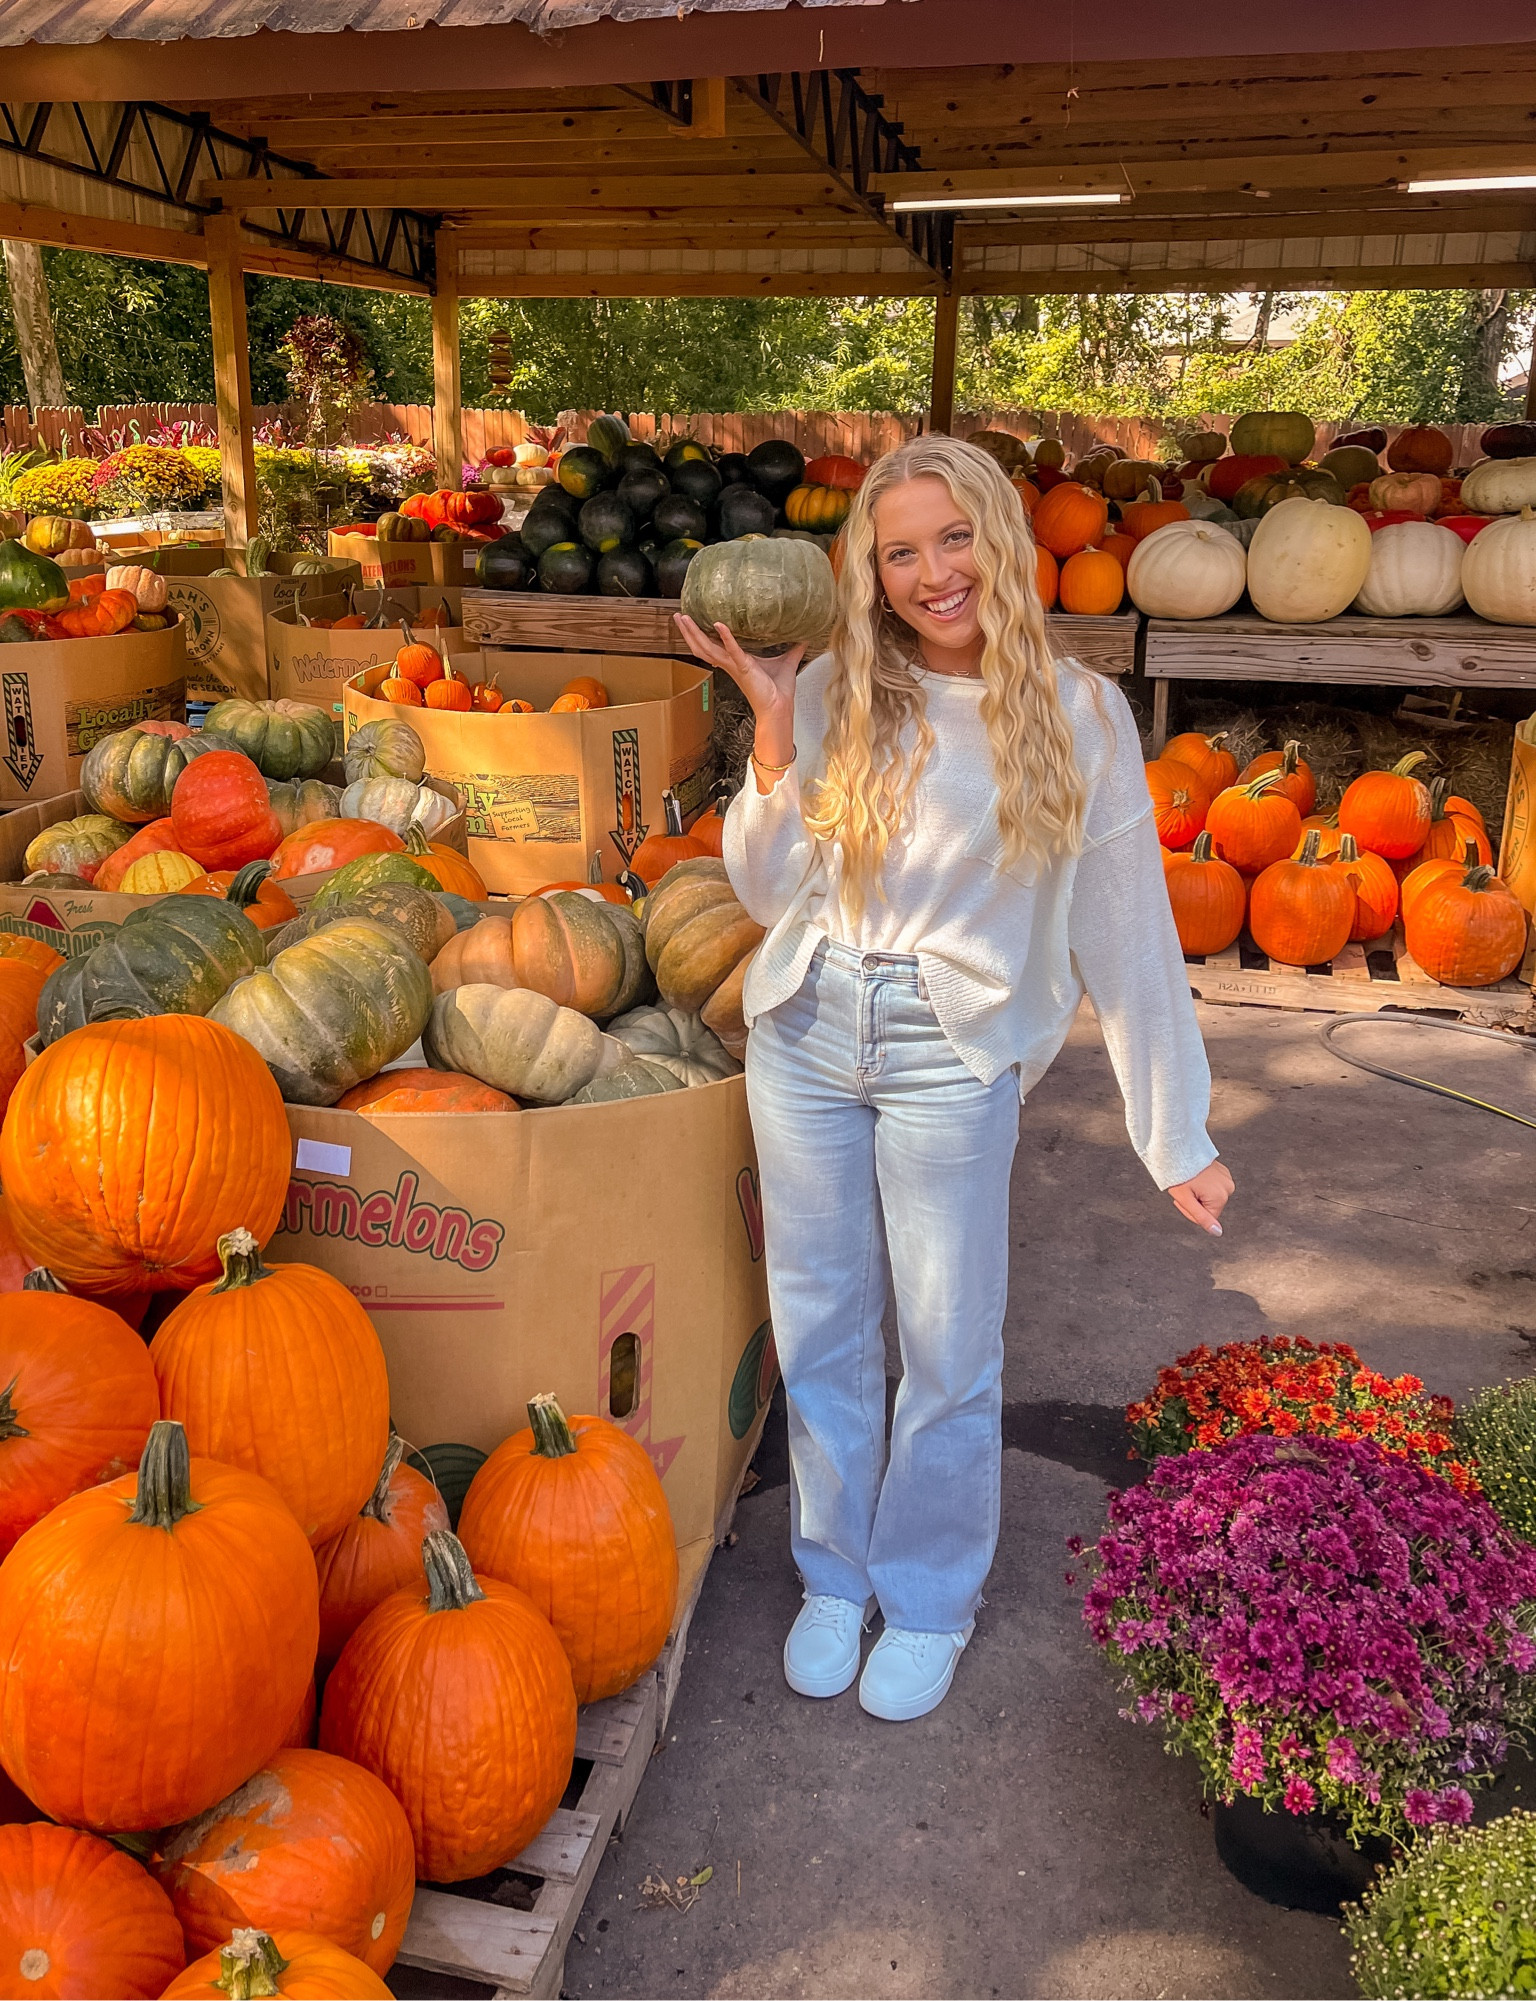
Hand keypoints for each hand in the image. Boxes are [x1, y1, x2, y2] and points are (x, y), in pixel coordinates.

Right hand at [673, 613, 802, 723]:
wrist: (780, 708)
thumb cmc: (778, 690)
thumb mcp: (786, 661)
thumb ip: (793, 648)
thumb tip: (805, 636)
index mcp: (736, 661)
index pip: (713, 645)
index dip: (700, 634)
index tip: (691, 621)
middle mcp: (730, 664)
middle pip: (702, 646)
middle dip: (688, 631)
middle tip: (678, 616)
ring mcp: (735, 666)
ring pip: (708, 648)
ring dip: (695, 633)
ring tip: (684, 618)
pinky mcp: (744, 668)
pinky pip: (732, 651)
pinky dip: (725, 638)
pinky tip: (719, 624)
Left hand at [1168, 1161, 1233, 1236]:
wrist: (1180, 1152)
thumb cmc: (1179, 1175)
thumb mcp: (1186, 1201)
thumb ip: (1202, 1218)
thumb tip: (1217, 1232)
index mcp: (1220, 1197)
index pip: (1207, 1218)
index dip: (1192, 1212)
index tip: (1184, 1200)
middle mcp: (1228, 1188)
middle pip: (1210, 1207)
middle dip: (1196, 1202)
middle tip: (1186, 1190)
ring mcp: (1227, 1179)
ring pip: (1212, 1197)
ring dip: (1200, 1194)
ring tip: (1191, 1182)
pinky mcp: (1224, 1172)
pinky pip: (1214, 1186)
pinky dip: (1205, 1184)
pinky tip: (1197, 1177)